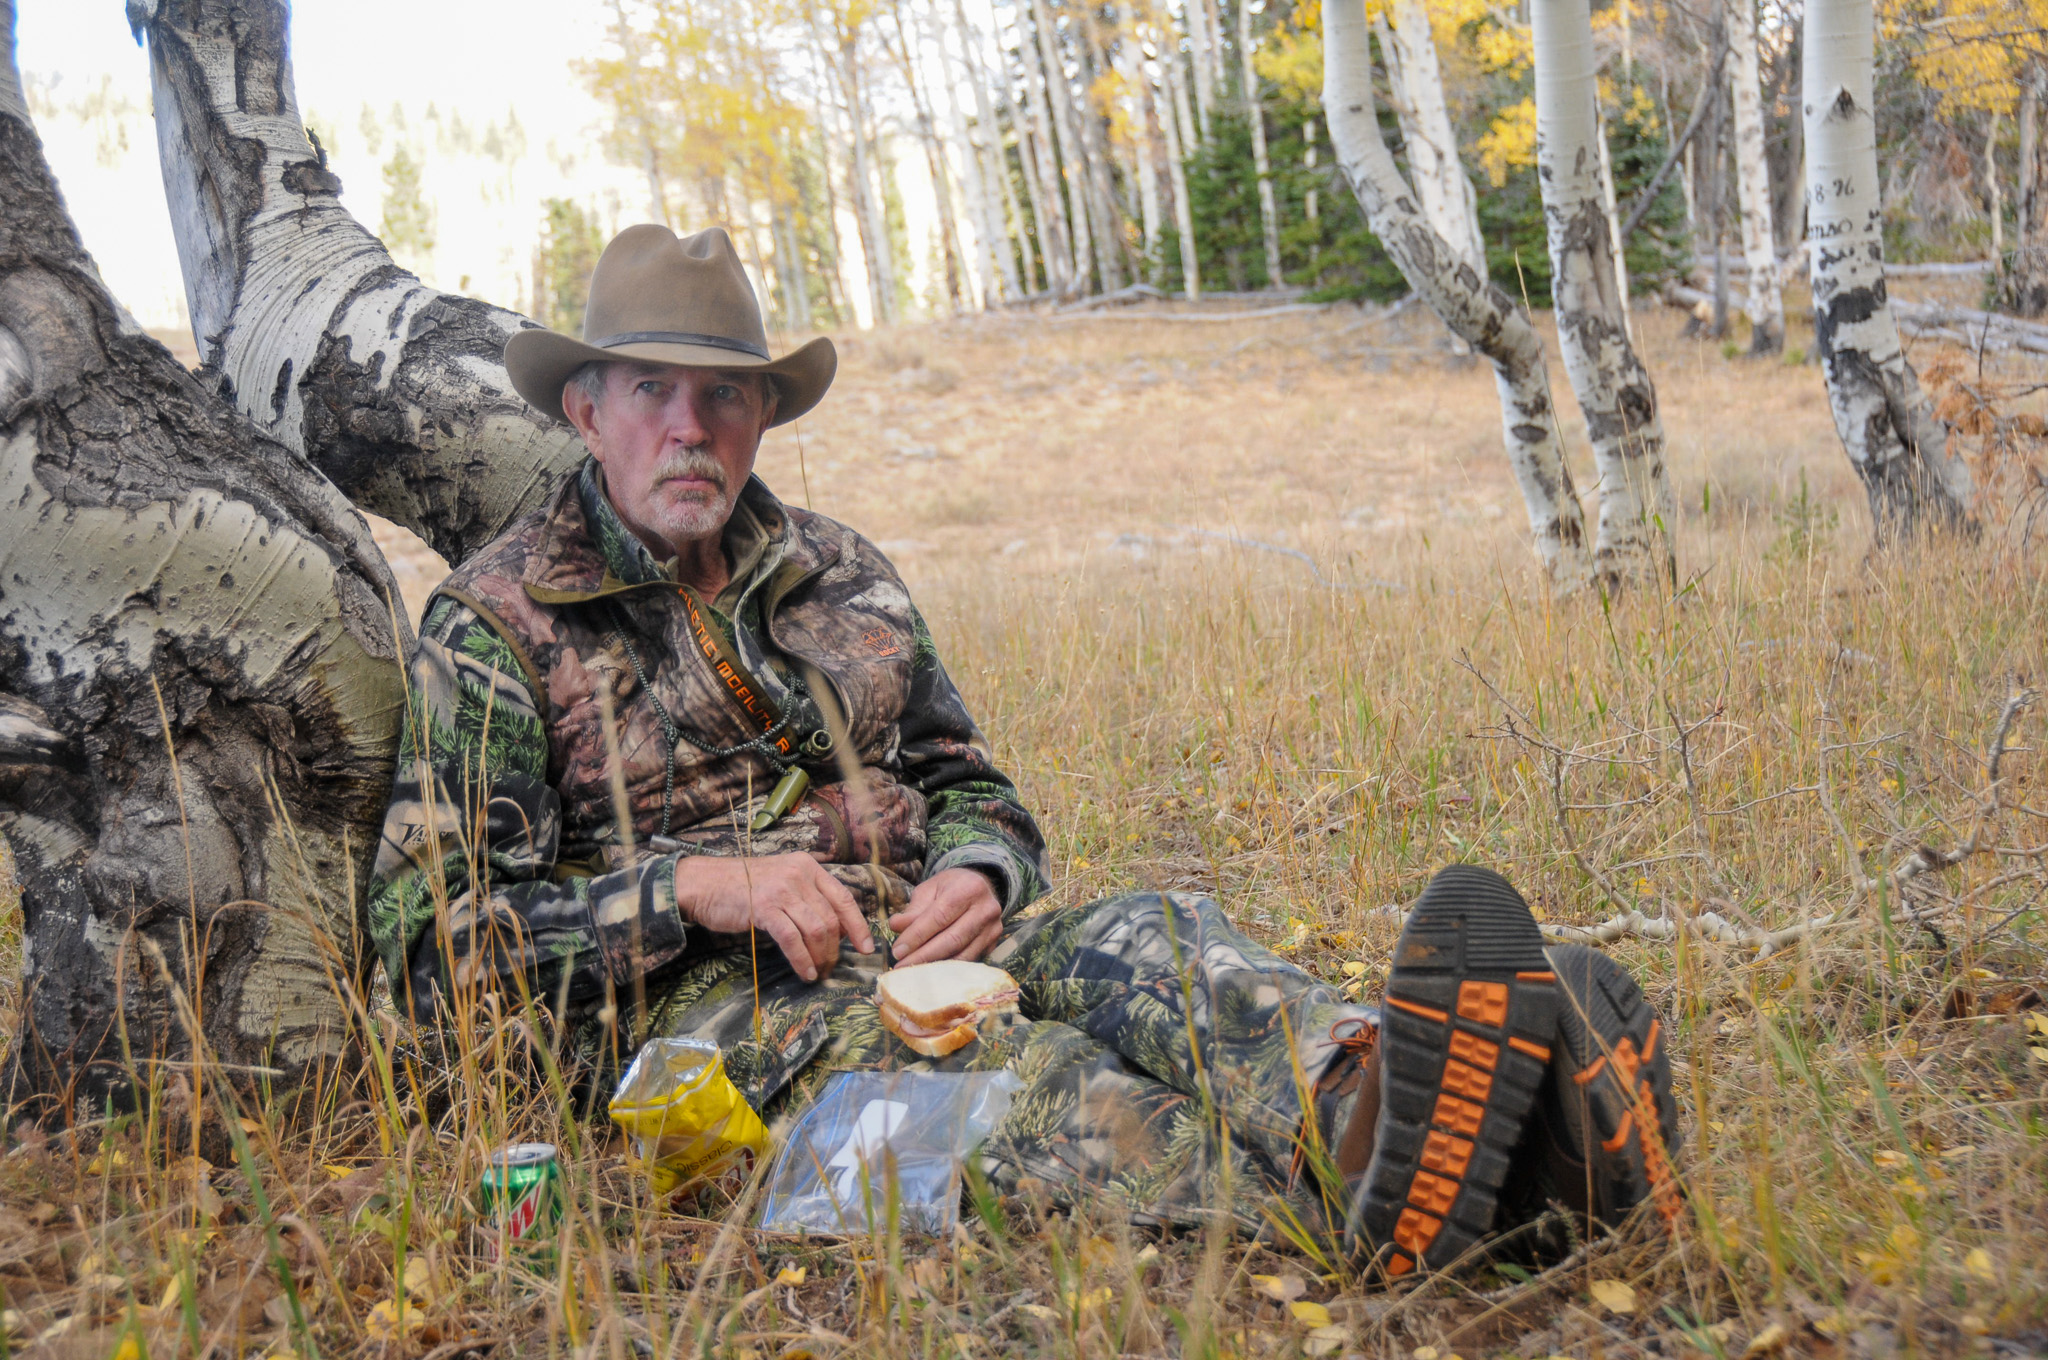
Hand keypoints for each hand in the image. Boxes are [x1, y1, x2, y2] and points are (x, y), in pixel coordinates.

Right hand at [674, 854, 873, 982]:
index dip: (858, 925)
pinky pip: (792, 940)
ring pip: (816, 930)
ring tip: (818, 971)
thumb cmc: (743, 886)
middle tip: (832, 967)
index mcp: (807, 866)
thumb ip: (807, 897)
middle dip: (836, 949)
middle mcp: (798, 875)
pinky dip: (802, 960)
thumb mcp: (782, 881)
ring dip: (821, 956)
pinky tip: (804, 971)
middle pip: (831, 918)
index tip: (867, 947)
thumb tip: (835, 929)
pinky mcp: (764, 908)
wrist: (703, 884)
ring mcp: (781, 890)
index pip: (843, 898)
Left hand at [887, 868, 1003, 965]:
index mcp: (968, 888)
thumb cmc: (949, 888)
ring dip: (935, 966)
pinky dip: (949, 969)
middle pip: (952, 939)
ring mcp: (993, 928)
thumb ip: (913, 909)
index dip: (917, 936)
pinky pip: (969, 960)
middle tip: (902, 966)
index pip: (939, 917)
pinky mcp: (995, 943)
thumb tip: (896, 926)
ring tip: (914, 971)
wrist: (980, 887)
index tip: (897, 951)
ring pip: (962, 955)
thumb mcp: (929, 890)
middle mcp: (986, 908)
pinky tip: (931, 972)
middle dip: (923, 956)